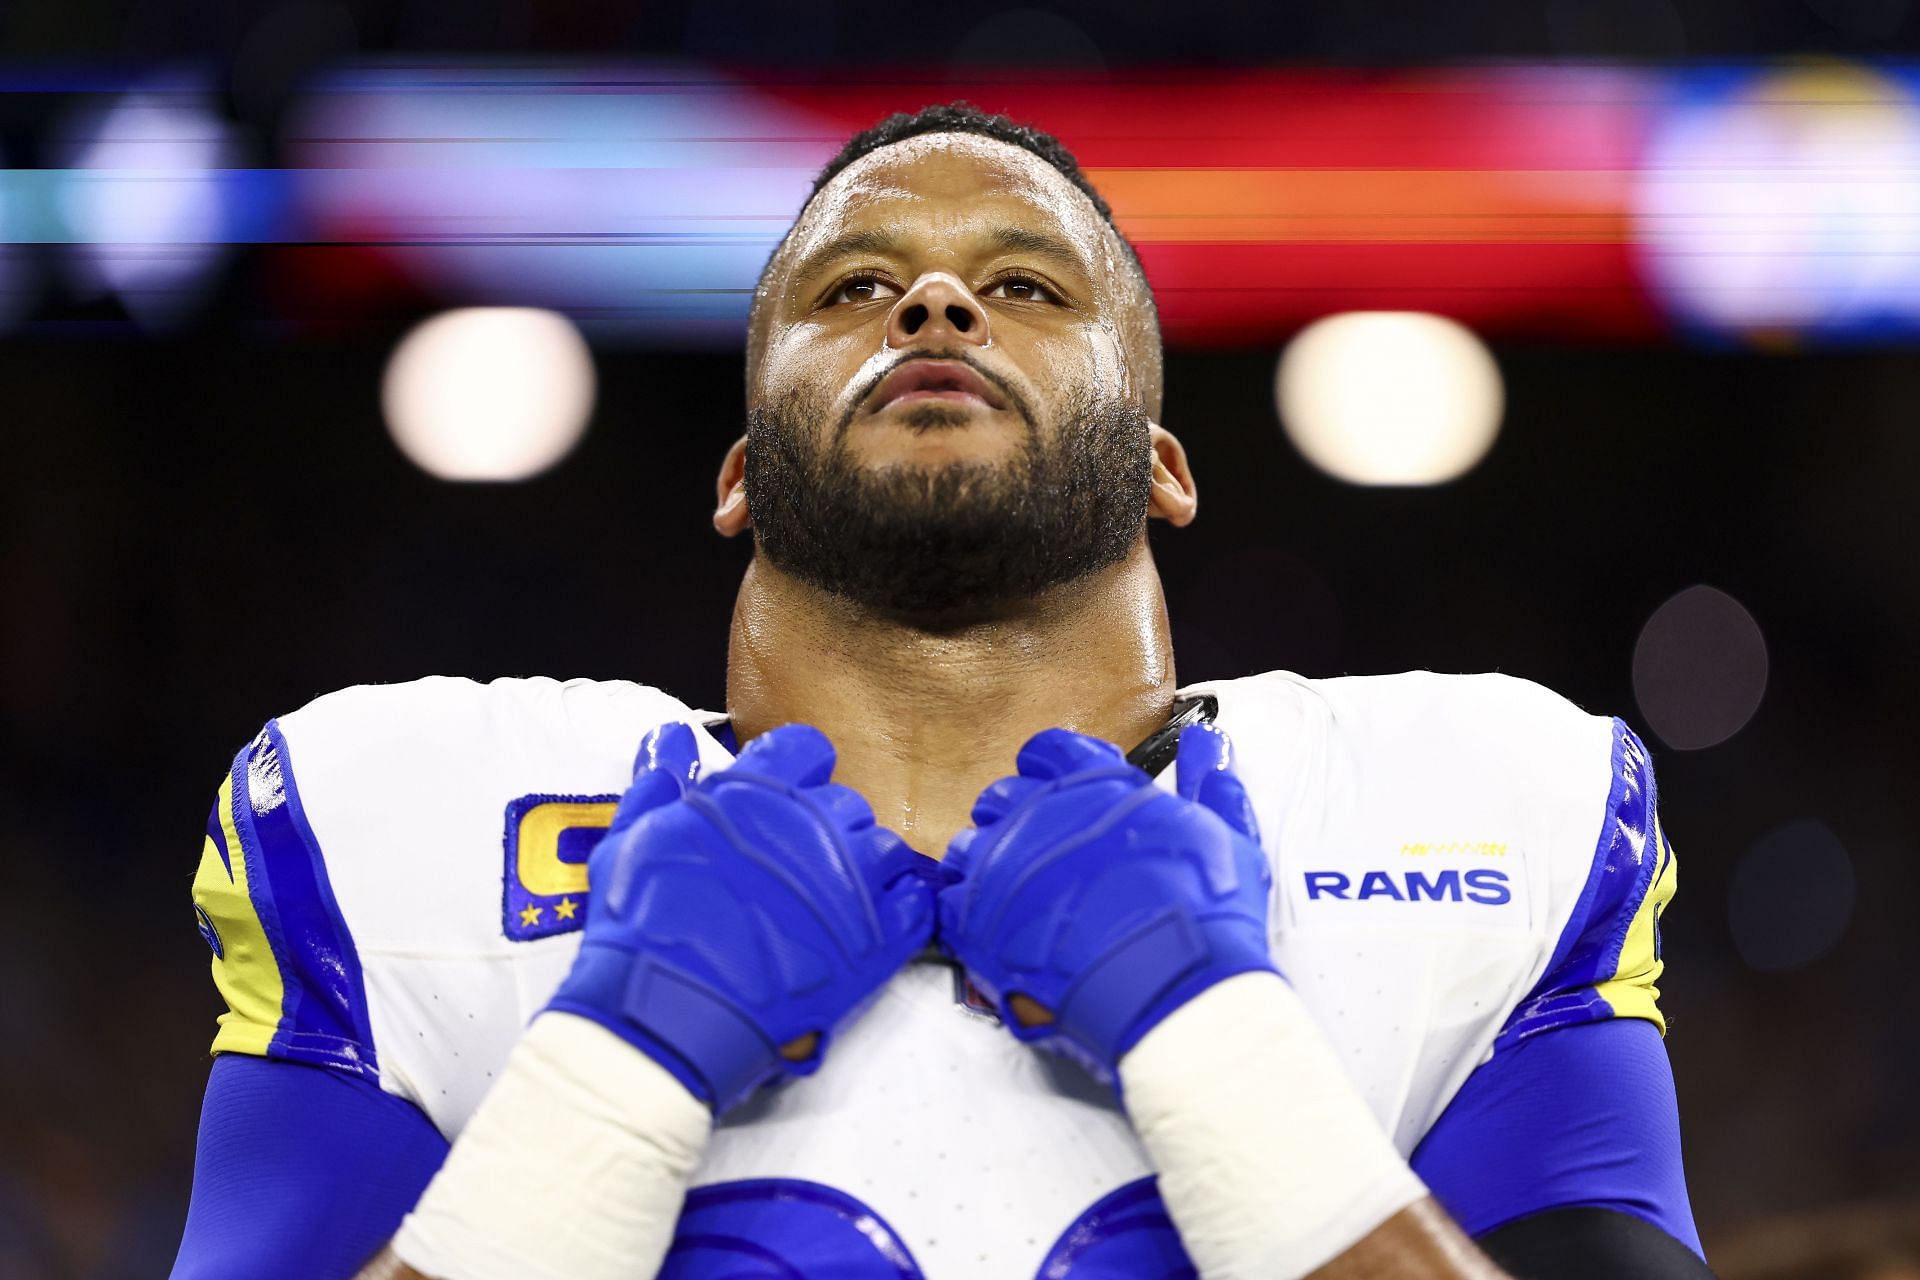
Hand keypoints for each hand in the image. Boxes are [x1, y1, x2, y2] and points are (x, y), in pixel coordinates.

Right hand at [547, 722, 933, 1112]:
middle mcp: (813, 824)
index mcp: (757, 792)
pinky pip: (916, 904)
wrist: (669, 1013)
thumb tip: (671, 740)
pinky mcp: (881, 939)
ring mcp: (853, 881)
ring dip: (864, 870)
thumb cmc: (641, 929)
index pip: (806, 749)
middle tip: (794, 870)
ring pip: (886, 849)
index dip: (798, 774)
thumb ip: (659, 780)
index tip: (785, 802)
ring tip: (831, 905)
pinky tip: (870, 930)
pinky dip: (900, 912)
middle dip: (824, 830)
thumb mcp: (631, 841)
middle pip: (846, 804)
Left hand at [936, 723, 1274, 1083]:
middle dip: (1020, 818)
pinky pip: (949, 899)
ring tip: (1021, 899)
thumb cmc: (1204, 916)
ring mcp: (1002, 864)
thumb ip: (1209, 782)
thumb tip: (1208, 743)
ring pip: (969, 845)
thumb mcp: (1224, 837)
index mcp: (1096, 786)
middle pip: (1003, 796)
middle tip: (1047, 856)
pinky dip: (968, 911)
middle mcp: (1041, 813)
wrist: (1172, 988)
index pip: (1050, 751)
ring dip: (990, 864)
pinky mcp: (975, 919)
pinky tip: (998, 930)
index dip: (1052, 770)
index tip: (1061, 795)